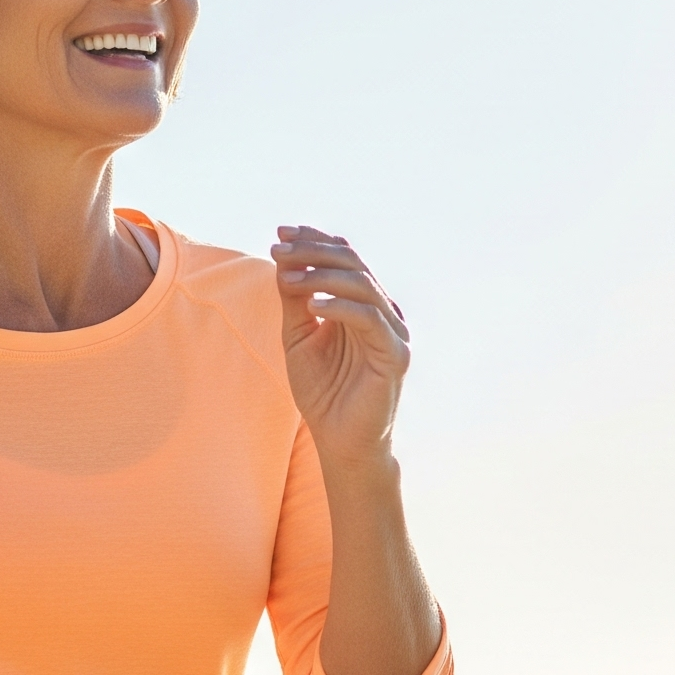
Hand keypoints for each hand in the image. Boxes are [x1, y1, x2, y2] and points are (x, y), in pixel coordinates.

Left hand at [271, 227, 409, 465]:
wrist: (341, 442)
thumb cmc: (322, 393)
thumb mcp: (298, 337)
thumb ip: (295, 300)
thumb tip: (282, 258)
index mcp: (362, 304)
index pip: (344, 257)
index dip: (314, 240)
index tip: (280, 232)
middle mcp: (382, 311)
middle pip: (353, 262)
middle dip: (313, 251)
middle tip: (278, 248)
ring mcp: (393, 331)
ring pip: (362, 284)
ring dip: (322, 274)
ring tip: (288, 277)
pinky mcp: (396, 354)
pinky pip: (369, 318)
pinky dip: (339, 307)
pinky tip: (312, 306)